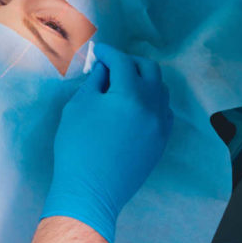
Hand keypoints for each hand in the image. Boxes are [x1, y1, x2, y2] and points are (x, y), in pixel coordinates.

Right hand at [41, 43, 171, 242]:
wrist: (92, 190)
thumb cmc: (78, 147)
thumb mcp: (79, 107)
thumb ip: (94, 82)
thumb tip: (104, 68)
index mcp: (129, 94)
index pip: (122, 61)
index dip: (108, 53)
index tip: (97, 52)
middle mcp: (152, 105)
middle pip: (149, 69)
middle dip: (129, 62)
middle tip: (111, 66)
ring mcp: (161, 124)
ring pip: (160, 89)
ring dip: (143, 79)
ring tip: (124, 84)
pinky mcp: (162, 140)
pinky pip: (164, 110)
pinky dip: (151, 100)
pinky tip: (135, 106)